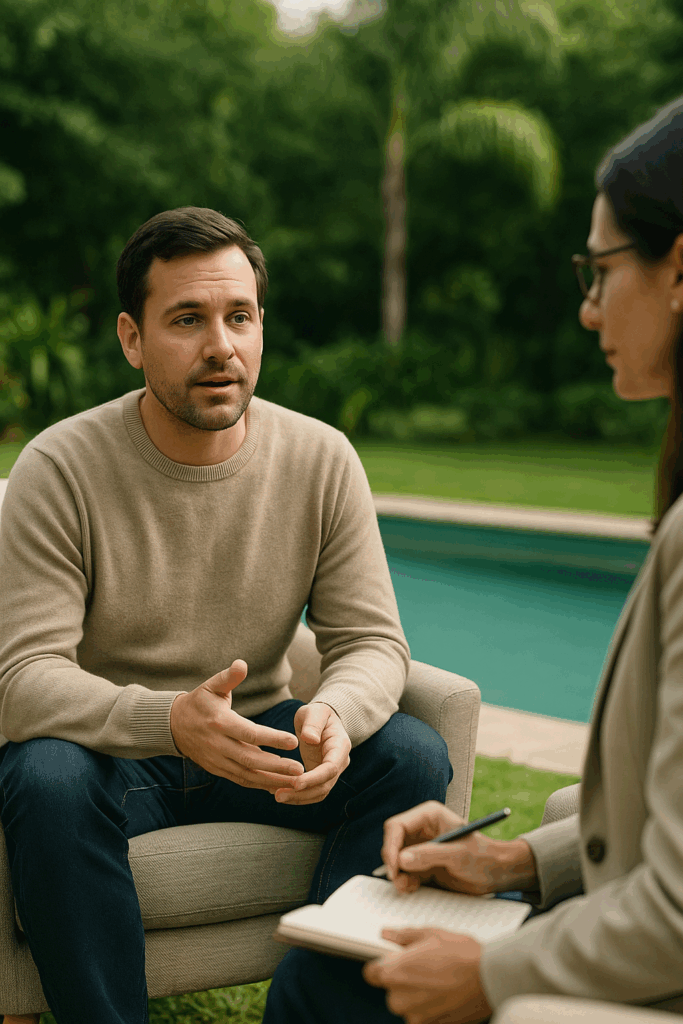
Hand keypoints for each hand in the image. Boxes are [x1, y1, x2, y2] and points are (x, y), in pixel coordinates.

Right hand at [170, 660, 304, 791]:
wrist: (174, 725)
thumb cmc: (199, 702)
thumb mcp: (212, 685)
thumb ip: (229, 677)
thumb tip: (242, 663)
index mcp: (220, 722)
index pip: (249, 733)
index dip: (272, 738)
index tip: (294, 741)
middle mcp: (218, 744)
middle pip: (250, 759)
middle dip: (276, 766)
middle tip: (300, 770)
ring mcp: (217, 760)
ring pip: (247, 774)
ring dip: (272, 780)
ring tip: (296, 783)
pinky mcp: (217, 770)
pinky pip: (241, 780)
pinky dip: (260, 785)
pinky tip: (279, 787)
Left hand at [274, 702, 350, 804]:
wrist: (321, 720)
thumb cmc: (317, 714)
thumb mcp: (315, 712)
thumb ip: (313, 724)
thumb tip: (310, 739)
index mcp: (340, 746)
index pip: (331, 768)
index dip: (314, 778)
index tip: (295, 783)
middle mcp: (339, 763)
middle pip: (324, 785)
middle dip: (302, 793)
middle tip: (278, 795)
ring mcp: (330, 772)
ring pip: (318, 793)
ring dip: (299, 798)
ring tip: (277, 796)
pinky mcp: (320, 777)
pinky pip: (311, 791)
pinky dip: (297, 795)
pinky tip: (280, 792)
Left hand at [363, 927, 490, 1023]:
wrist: (490, 977)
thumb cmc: (462, 954)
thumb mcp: (430, 934)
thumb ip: (403, 936)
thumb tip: (387, 934)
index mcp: (395, 972)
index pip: (371, 973)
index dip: (381, 966)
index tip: (391, 962)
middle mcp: (401, 998)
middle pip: (391, 991)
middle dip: (403, 981)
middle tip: (425, 968)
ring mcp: (417, 1017)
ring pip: (408, 1006)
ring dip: (417, 997)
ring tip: (439, 981)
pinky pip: (424, 1018)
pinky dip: (431, 1009)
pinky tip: (445, 995)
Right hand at [381, 801, 536, 894]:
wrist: (496, 874)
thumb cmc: (483, 856)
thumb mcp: (458, 854)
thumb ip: (430, 855)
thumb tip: (401, 859)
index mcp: (429, 816)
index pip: (397, 826)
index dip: (390, 846)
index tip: (394, 867)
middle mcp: (421, 830)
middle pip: (392, 843)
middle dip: (393, 863)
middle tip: (400, 881)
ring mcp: (420, 848)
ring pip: (395, 860)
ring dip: (398, 875)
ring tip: (410, 886)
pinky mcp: (421, 865)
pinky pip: (403, 873)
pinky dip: (405, 882)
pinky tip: (416, 887)